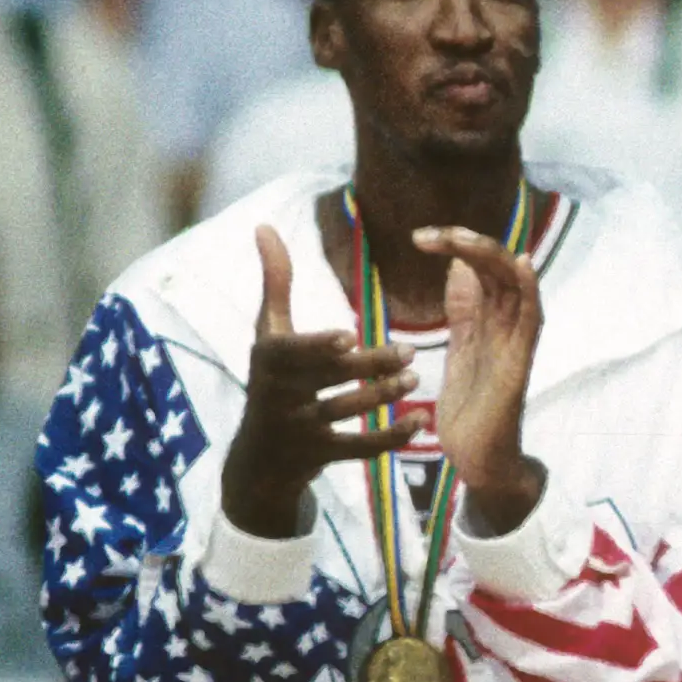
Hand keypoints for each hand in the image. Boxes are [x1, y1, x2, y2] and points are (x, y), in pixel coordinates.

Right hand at [217, 224, 413, 538]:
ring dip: (381, 397)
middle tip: (410, 353)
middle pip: (327, 380)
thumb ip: (275, 281)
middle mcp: (278, 397)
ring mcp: (298, 430)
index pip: (293, 353)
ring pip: (344, 413)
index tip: (348, 337)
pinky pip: (358, 449)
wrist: (259, 458)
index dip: (318, 347)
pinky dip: (390, 438)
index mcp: (268, 362)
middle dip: (368, 367)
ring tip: (414, 381)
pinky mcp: (319, 457)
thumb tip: (265, 224)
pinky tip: (421, 423)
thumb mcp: (268, 333)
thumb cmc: (271, 379)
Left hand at [425, 225, 547, 534]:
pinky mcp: (519, 363)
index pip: (481, 267)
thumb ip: (463, 311)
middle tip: (428, 235)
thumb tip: (458, 267)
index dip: (456, 246)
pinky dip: (530, 290)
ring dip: (489, 254)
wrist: (478, 458)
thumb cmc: (471, 409)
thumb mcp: (460, 349)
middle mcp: (507, 324)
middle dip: (466, 243)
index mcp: (489, 319)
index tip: (419, 238)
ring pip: (513, 283)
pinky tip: (522, 265)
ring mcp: (515, 341)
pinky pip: (532, 319)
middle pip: (497, 266)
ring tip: (459, 236)